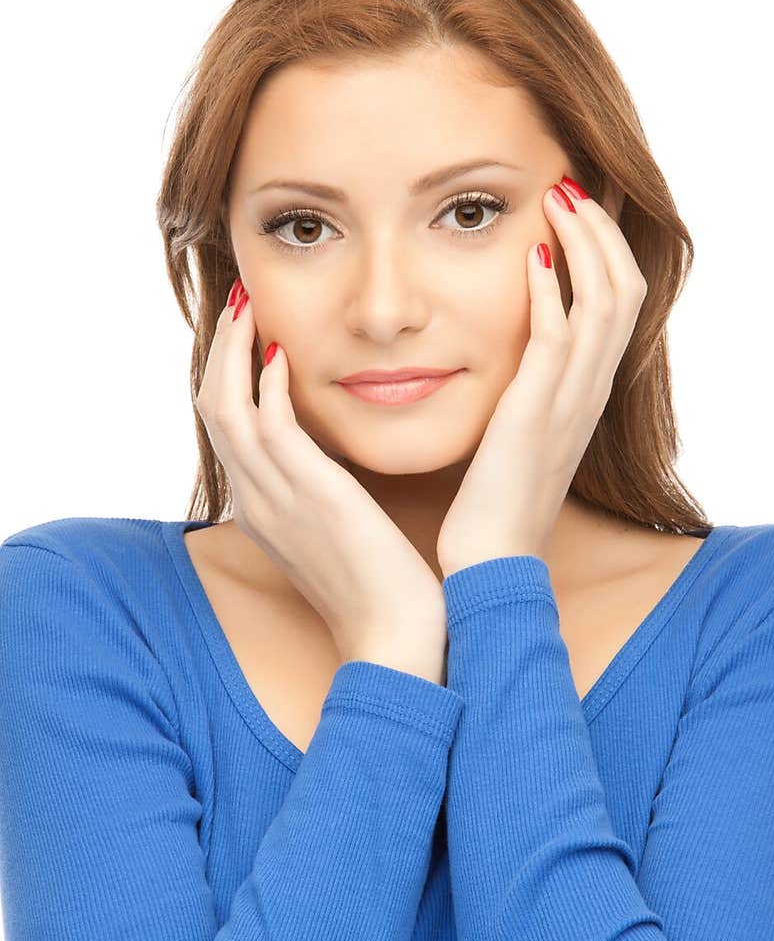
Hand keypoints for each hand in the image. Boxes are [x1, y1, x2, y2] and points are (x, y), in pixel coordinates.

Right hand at [196, 281, 446, 672]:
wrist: (396, 637)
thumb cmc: (379, 588)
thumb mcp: (337, 533)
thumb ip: (321, 493)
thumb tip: (332, 460)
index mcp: (259, 509)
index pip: (222, 427)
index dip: (225, 373)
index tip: (245, 333)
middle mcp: (255, 500)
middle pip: (210, 406)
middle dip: (219, 349)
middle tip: (238, 304)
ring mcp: (275, 498)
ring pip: (225, 406)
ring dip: (233, 350)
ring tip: (248, 307)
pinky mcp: (310, 494)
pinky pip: (269, 424)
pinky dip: (268, 384)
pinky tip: (284, 353)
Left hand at [436, 178, 647, 575]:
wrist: (492, 560)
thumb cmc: (497, 502)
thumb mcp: (523, 435)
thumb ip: (529, 391)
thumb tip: (516, 359)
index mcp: (588, 392)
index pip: (620, 302)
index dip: (606, 249)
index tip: (576, 207)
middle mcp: (591, 389)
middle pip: (626, 288)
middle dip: (601, 229)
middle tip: (571, 183)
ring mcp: (570, 399)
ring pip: (605, 301)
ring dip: (584, 242)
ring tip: (559, 197)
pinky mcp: (536, 411)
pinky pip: (558, 336)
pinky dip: (552, 289)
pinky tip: (534, 253)